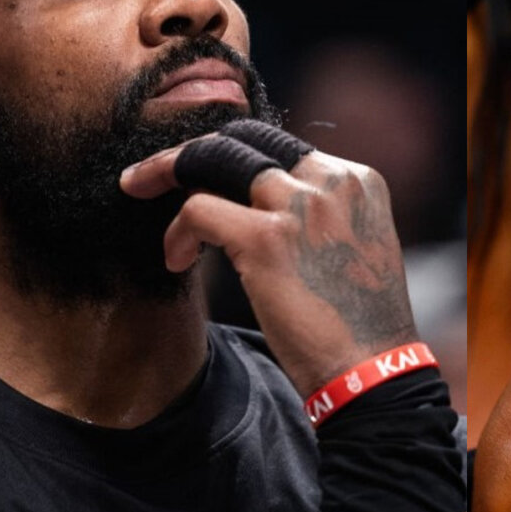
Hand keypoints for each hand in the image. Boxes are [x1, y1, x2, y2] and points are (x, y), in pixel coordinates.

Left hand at [120, 127, 417, 395]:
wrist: (373, 374)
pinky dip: (177, 231)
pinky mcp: (268, 237)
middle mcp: (333, 181)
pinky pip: (198, 209)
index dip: (234, 156)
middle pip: (248, 137)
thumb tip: (255, 204)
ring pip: (215, 157)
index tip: (204, 177)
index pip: (281, 144)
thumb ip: (317, 216)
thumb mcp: (353, 250)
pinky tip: (176, 260)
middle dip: (193, 148)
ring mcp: (301, 206)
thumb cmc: (358, 326)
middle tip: (149, 173)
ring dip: (167, 171)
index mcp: (357, 180)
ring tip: (137, 191)